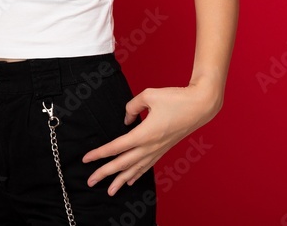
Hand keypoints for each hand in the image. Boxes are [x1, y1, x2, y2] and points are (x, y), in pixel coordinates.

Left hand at [81, 75, 223, 195]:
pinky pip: (147, 166)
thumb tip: (126, 119)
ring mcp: (158, 150)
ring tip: (110, 191)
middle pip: (123, 163)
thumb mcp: (149, 95)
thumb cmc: (176, 98)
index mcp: (144, 133)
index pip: (117, 146)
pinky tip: (130, 181)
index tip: (86, 159)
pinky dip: (137, 174)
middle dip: (105, 173)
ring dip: (120, 180)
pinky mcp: (164, 149)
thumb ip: (132, 106)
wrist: (200, 106)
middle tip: (90, 181)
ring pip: (135, 169)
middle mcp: (150, 146)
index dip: (100, 153)